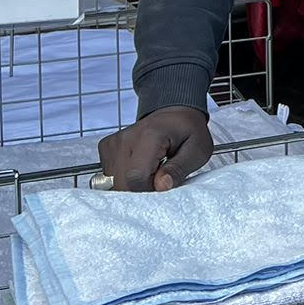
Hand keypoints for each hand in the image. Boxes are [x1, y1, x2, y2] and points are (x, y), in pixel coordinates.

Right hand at [98, 107, 213, 191]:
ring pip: (113, 183)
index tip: (164, 183)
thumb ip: (179, 169)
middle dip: (141, 190)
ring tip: (151, 170)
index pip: (136, 178)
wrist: (175, 114)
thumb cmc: (188, 131)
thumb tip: (161, 187)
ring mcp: (114, 143)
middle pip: (122, 184)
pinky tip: (140, 167)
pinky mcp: (107, 148)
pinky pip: (109, 176)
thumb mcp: (197, 150)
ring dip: (133, 184)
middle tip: (160, 178)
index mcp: (149, 136)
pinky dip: (124, 178)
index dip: (151, 190)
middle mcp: (126, 138)